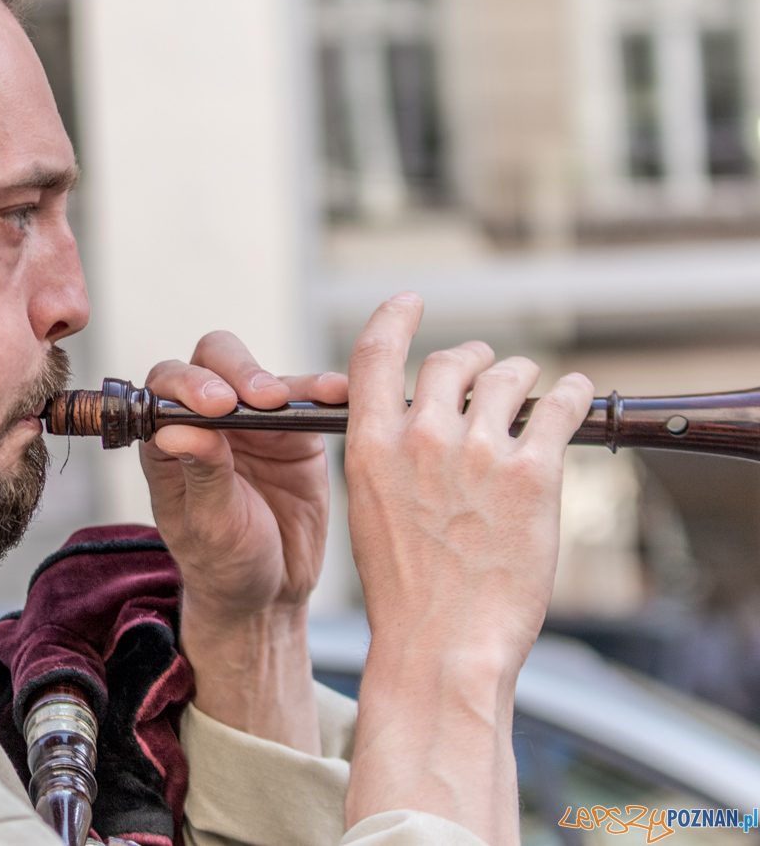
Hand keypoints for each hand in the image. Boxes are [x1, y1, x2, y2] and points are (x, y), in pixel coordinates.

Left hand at [142, 331, 347, 622]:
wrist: (271, 594)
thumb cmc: (224, 564)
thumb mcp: (210, 527)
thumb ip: (201, 475)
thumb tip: (178, 428)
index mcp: (168, 439)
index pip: (167, 388)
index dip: (188, 385)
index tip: (216, 406)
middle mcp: (207, 420)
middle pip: (212, 361)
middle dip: (234, 370)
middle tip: (258, 399)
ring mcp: (253, 422)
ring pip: (261, 374)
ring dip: (278, 381)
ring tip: (296, 398)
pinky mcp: (295, 431)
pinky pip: (308, 400)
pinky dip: (322, 391)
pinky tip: (337, 392)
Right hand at [342, 294, 591, 845]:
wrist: (444, 643)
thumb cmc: (408, 589)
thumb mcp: (372, 508)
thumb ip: (391, 455)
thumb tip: (424, 419)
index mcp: (370, 446)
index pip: (376, 353)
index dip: (395, 318)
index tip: (410, 302)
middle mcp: (421, 438)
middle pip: (453, 361)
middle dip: (476, 360)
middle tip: (490, 372)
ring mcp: (479, 453)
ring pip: (509, 377)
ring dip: (524, 376)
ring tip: (533, 390)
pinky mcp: (533, 474)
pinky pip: (561, 407)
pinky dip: (572, 394)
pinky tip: (576, 395)